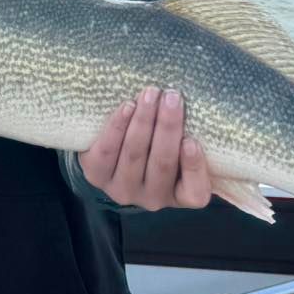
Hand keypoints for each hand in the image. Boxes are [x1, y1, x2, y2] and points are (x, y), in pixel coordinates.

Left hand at [79, 87, 211, 209]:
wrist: (117, 151)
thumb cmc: (161, 143)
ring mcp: (123, 190)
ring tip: (151, 94)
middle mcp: (154, 198)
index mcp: (182, 195)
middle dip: (168, 127)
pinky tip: (128, 107)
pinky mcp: (97, 175)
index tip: (192, 141)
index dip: (194, 168)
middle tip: (173, 97)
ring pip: (134, 155)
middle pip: (162, 164)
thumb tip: (196, 104)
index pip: (195, 192)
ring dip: (143, 121)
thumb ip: (192, 134)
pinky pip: (107, 151)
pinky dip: (118, 127)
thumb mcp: (183, 146)